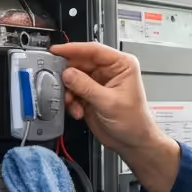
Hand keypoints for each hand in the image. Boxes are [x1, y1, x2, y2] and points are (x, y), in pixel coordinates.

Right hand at [50, 41, 181, 191]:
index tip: (57, 51)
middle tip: (57, 81)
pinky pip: (73, 91)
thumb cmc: (134, 122)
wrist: (132, 142)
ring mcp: (98, 83)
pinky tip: (77, 110)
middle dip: (68, 74)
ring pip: (74, 77)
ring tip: (72, 102)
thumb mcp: (109, 103)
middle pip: (80, 63)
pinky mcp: (90, 95)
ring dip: (69, 91)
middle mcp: (109, 71)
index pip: (94, 50)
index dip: (73, 49)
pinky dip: (71, 100)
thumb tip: (68, 73)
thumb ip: (86, 87)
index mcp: (121, 65)